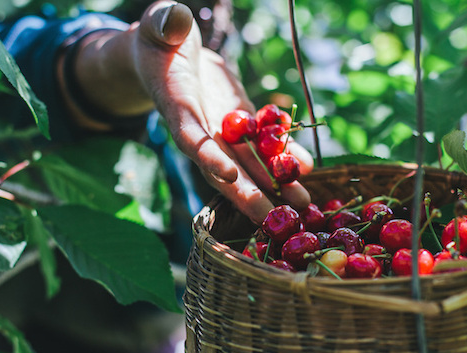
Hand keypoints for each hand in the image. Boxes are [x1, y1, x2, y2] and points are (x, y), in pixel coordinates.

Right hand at [65, 1, 314, 223]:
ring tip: (302, 206)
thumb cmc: (160, 37)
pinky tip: (307, 170)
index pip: (190, 137)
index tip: (228, 175)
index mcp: (176, 106)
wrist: (172, 55)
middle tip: (271, 218)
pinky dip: (284, 159)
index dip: (208, 157)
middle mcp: (200, 129)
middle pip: (222, 168)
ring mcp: (223, 132)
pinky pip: (262, 147)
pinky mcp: (241, 127)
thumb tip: (173, 18)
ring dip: (274, 187)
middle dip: (247, 194)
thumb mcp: (159, 26)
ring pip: (248, 166)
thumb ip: (164, 24)